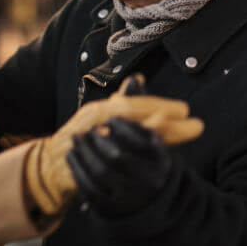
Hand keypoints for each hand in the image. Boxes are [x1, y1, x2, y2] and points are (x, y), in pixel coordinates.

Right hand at [23, 77, 202, 214]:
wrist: (50, 166)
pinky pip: (116, 161)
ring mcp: (91, 143)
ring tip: (184, 135)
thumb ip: (121, 101)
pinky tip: (156, 158)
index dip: (162, 107)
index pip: (135, 105)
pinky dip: (135, 157)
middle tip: (196, 125)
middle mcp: (95, 123)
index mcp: (101, 111)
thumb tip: (139, 79)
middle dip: (168, 121)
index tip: (186, 110)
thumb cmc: (83, 139)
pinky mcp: (89, 164)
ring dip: (158, 137)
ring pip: (128, 138)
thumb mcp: (100, 117)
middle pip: (136, 118)